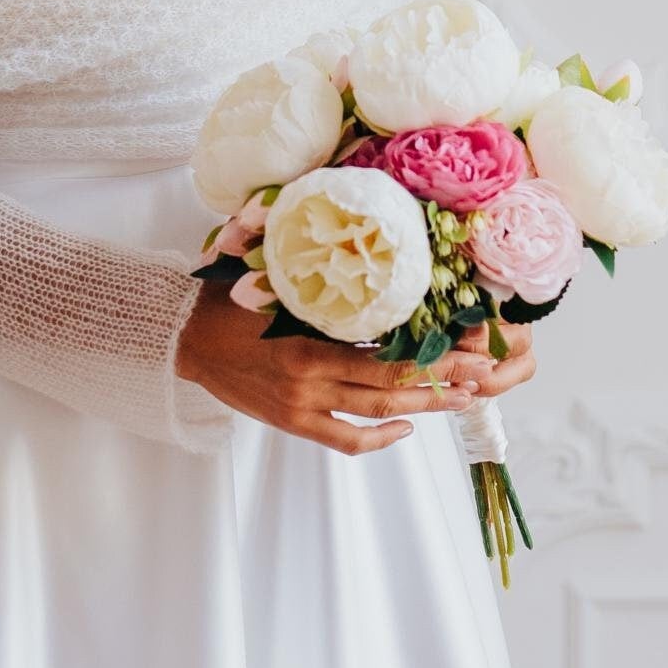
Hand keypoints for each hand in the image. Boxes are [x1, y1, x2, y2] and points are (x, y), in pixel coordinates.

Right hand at [173, 282, 534, 454]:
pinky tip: (406, 428)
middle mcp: (311, 373)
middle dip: (441, 377)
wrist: (187, 338)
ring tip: (460, 399)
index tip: (467, 338)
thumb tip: (356, 227)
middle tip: (480, 371)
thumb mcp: (273, 273)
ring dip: (423, 406)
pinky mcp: (294, 422)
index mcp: (308, 333)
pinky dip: (378, 439)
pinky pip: (345, 440)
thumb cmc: (232, 297)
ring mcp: (303, 403)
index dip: (431, 345)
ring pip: (376, 410)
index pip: (385, 343)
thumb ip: (314, 265)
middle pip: (391, 381)